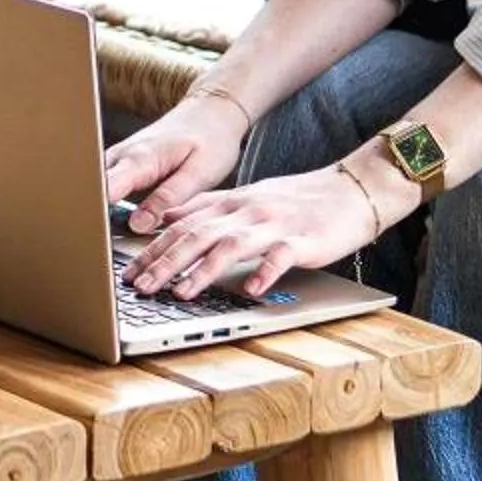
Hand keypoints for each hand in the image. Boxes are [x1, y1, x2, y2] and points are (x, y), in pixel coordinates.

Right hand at [103, 87, 247, 224]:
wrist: (211, 110)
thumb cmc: (210, 139)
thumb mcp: (199, 175)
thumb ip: (167, 199)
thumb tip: (137, 224)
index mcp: (140, 159)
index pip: (104, 190)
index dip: (99, 215)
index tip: (102, 235)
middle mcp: (123, 155)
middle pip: (93, 190)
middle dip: (96, 216)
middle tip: (111, 239)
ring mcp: (119, 156)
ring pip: (96, 187)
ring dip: (102, 209)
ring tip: (118, 227)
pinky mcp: (122, 161)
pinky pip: (106, 183)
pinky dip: (110, 201)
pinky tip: (124, 212)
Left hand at [122, 166, 380, 299]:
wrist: (353, 188)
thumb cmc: (298, 199)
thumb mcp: (246, 198)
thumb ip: (208, 208)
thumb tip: (166, 218)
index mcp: (231, 203)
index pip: (182, 223)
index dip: (152, 247)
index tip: (129, 271)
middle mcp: (246, 211)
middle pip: (197, 234)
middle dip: (165, 261)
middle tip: (140, 286)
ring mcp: (275, 224)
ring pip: (230, 244)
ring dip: (202, 270)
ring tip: (181, 292)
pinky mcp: (304, 239)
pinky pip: (281, 256)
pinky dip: (264, 272)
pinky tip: (250, 290)